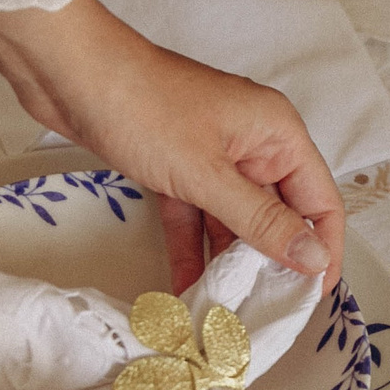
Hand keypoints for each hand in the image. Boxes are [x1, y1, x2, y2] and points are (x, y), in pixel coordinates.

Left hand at [0, 0, 345, 292]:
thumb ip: (261, 221)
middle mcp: (252, 145)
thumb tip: (313, 258)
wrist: (66, 72)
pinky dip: (191, 248)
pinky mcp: (175, 166)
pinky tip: (186, 288)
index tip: (310, 301)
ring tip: (223, 313)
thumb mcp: (208, 174)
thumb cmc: (142, 106)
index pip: (321, 202)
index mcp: (277, 134)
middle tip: (262, 318)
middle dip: (271, 265)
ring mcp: (213, 155)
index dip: (322, 252)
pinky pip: (195, 216)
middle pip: (278, 216)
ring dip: (228, 263)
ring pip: (234, 221)